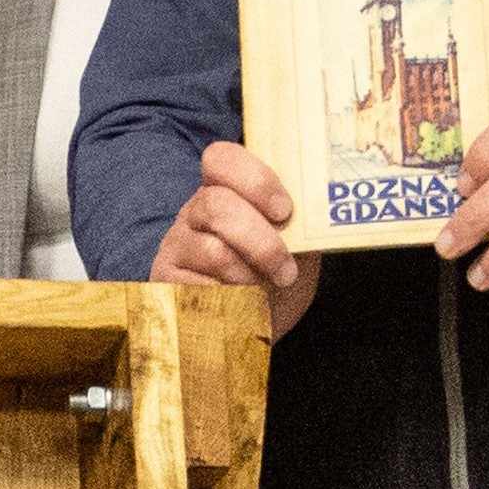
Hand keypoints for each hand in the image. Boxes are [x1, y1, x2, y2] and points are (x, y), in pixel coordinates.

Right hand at [154, 142, 321, 335]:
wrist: (253, 329)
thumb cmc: (274, 278)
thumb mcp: (295, 245)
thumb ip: (301, 222)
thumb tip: (322, 208)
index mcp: (226, 190)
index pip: (221, 158)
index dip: (255, 180)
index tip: (284, 211)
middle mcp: (195, 212)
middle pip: (217, 205)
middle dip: (262, 241)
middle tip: (286, 269)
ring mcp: (176, 246)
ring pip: (215, 251)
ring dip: (251, 277)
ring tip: (264, 292)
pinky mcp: (167, 283)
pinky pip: (203, 289)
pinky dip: (231, 301)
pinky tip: (238, 307)